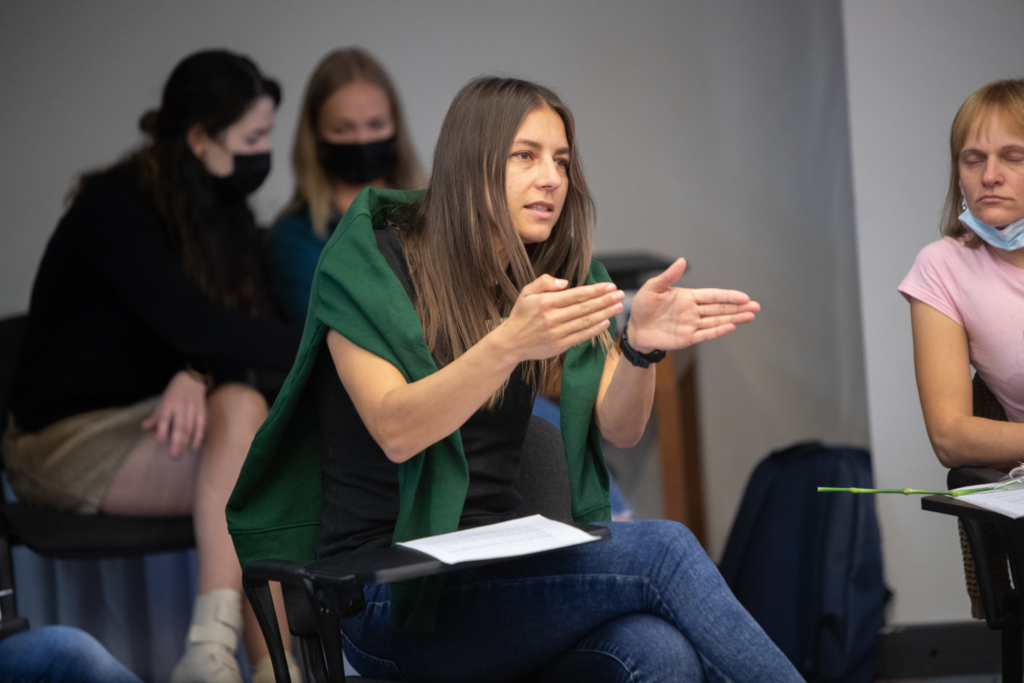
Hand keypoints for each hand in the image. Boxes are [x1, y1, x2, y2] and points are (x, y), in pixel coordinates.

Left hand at [141, 370, 207, 456]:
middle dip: (177, 442)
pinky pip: (201, 426)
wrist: (191, 380)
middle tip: (174, 456)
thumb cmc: (173, 394)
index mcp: (169, 403)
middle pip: (180, 426)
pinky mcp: (202, 411)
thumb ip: (155, 416)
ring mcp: (193, 408)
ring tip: (181, 455)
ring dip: (186, 443)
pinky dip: (198, 437)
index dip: (163, 430)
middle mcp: (181, 406)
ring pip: (190, 428)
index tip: (161, 442)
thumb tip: (144, 427)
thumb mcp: (162, 402)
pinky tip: (194, 447)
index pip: (165, 418)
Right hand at [493, 275, 624, 361]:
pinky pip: (581, 336)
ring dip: (605, 314)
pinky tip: (606, 323)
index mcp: (546, 302)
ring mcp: (557, 332)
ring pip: (586, 321)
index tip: (610, 286)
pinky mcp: (559, 345)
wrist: (510, 342)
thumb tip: (565, 282)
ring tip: (619, 307)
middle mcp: (553, 317)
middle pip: (585, 307)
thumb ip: (544, 282)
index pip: (577, 294)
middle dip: (605, 300)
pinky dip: (595, 330)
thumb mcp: (526, 292)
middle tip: (621, 294)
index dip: (595, 290)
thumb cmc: (520, 315)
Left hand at [628, 258, 758, 352]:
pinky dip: (718, 331)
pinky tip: (731, 327)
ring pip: (717, 321)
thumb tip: (681, 261)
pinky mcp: (687, 338)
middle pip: (720, 308)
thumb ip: (668, 276)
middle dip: (738, 307)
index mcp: (687, 297)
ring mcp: (691, 325)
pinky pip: (705, 334)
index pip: (713, 295)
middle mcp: (693, 311)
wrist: (634, 329)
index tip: (744, 297)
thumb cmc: (642, 307)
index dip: (728, 296)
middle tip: (756, 307)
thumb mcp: (653, 288)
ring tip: (750, 316)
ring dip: (734, 318)